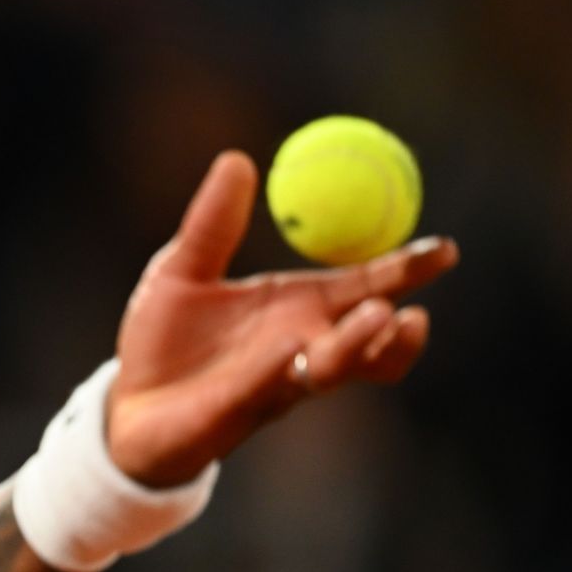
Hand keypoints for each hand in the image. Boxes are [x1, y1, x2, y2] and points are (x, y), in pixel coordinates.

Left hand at [107, 150, 458, 487]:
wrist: (128, 406)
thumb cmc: (162, 343)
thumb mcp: (180, 270)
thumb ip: (212, 224)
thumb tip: (236, 159)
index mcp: (299, 310)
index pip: (368, 287)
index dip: (407, 271)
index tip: (443, 251)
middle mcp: (302, 350)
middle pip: (371, 340)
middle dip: (397, 324)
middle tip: (411, 302)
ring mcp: (275, 384)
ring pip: (335, 371)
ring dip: (359, 348)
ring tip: (380, 319)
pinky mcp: (237, 413)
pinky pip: (267, 390)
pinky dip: (282, 369)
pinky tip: (293, 349)